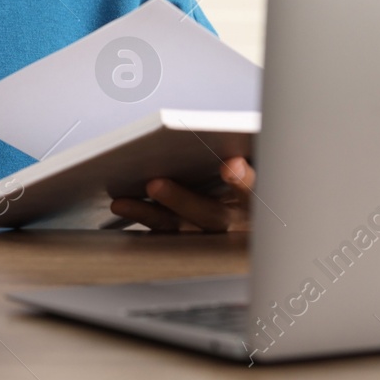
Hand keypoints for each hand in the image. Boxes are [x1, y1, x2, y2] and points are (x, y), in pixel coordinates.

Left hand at [108, 157, 253, 232]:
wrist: (252, 211)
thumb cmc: (251, 170)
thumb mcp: (256, 160)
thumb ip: (244, 150)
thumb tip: (222, 138)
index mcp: (259, 201)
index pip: (253, 191)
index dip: (242, 180)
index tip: (230, 165)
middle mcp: (237, 224)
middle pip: (211, 216)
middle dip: (181, 200)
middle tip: (153, 184)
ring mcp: (213, 236)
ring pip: (181, 229)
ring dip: (150, 214)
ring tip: (121, 202)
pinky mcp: (191, 240)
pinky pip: (165, 235)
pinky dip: (143, 220)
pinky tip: (122, 205)